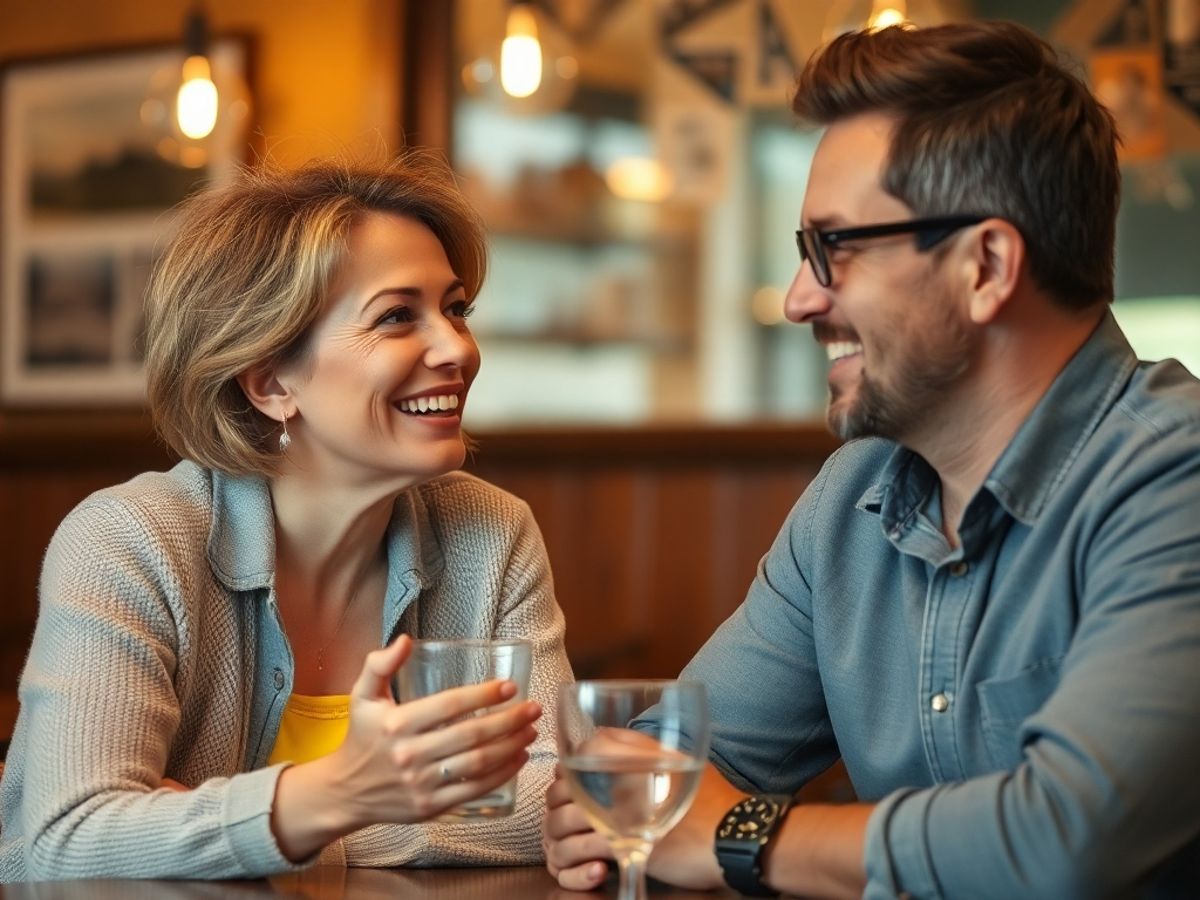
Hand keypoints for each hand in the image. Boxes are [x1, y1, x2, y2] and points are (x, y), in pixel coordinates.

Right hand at [272, 635, 540, 859]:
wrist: (344, 791)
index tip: (510, 687)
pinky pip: (474, 790)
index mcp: (396, 723)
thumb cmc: (361, 737)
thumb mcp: (361, 696)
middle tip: (533, 708)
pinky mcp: (430, 807)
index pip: (449, 706)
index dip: (483, 695)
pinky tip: (518, 758)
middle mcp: (409, 754)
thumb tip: (405, 639)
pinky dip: (501, 775)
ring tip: (531, 730)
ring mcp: (421, 784)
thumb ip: (379, 664)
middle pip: (471, 735)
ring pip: (477, 764)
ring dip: (511, 746)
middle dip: (509, 720)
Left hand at [543, 728, 739, 891]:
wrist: (737, 836)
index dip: (572, 768)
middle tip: (564, 820)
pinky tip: (590, 867)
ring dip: (559, 837)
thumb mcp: (688, 765)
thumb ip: (658, 755)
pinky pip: (579, 848)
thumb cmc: (715, 805)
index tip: (574, 785)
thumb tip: (633, 753)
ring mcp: (619, 805)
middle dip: (556, 804)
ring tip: (571, 847)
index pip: (586, 747)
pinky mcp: (622, 840)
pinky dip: (575, 862)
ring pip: (563, 818)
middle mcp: (622, 771)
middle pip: (564, 782)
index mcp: (639, 750)